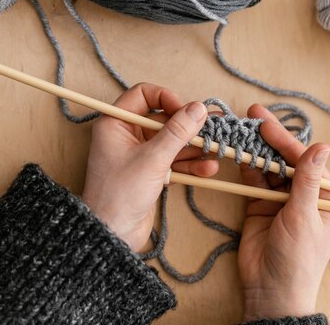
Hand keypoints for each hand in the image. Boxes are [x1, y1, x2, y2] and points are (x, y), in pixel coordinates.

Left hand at [82, 83, 218, 250]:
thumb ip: (177, 132)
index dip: (167, 98)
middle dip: (188, 127)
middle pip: (163, 119)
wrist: (112, 235)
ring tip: (217, 150)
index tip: (187, 111)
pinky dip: (190, 165)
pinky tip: (209, 169)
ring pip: (172, 142)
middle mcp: (126, 135)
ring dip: (194, 147)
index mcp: (116, 124)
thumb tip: (199, 108)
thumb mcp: (153, 159)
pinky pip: (174, 162)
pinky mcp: (150, 173)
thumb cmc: (119, 195)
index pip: (144, 95)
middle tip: (213, 129)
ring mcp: (139, 155)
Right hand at [238, 104, 329, 320]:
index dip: (286, 140)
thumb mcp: (304, 217)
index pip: (306, 159)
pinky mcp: (260, 205)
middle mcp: (305, 193)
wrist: (271, 291)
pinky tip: (238, 152)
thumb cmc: (298, 259)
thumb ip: (308, 181)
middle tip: (252, 114)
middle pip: (287, 158)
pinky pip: (254, 180)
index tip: (267, 123)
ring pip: (269, 166)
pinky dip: (246, 167)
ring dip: (256, 149)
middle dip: (270, 138)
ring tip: (241, 130)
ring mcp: (282, 198)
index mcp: (327, 196)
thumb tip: (322, 145)